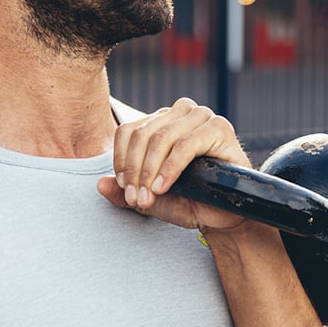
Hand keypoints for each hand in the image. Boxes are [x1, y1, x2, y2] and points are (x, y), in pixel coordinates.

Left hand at [97, 97, 251, 230]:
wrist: (227, 214)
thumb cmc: (191, 201)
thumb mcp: (152, 199)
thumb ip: (126, 192)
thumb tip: (100, 185)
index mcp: (161, 121)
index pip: (128, 131)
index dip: (121, 160)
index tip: (124, 188)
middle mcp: (179, 112)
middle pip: (141, 135)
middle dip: (135, 170)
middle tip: (136, 198)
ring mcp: (200, 116)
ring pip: (160, 138)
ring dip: (150, 170)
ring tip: (149, 195)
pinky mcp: (218, 127)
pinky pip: (185, 145)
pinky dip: (170, 168)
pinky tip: (164, 186)